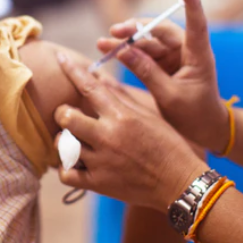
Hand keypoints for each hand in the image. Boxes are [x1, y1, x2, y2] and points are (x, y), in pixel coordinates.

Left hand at [54, 53, 207, 211]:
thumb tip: (98, 76)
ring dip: (64, 141)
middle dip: (62, 113)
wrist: (181, 184)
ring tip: (74, 142)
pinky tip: (75, 164)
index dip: (71, 69)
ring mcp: (101, 161)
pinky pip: (66, 174)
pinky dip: (66, 168)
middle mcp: (108, 136)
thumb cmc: (169, 145)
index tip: (60, 58)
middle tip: (68, 116)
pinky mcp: (99, 184)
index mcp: (122, 115)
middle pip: (66, 116)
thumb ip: (121, 96)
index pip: (89, 86)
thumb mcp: (148, 115)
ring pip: (62, 145)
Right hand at [98, 0, 229, 153]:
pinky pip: (143, 55)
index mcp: (198, 56)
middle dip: (135, 29)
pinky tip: (109, 52)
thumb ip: (147, 72)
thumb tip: (124, 51)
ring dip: (126, 43)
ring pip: (147, 43)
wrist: (205, 130)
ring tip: (102, 43)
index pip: (196, 23)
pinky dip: (127, 54)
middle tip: (114, 32)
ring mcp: (175, 57)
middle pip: (159, 31)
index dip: (191, 3)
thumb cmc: (195, 115)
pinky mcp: (165, 66)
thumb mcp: (169, 96)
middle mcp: (187, 51)